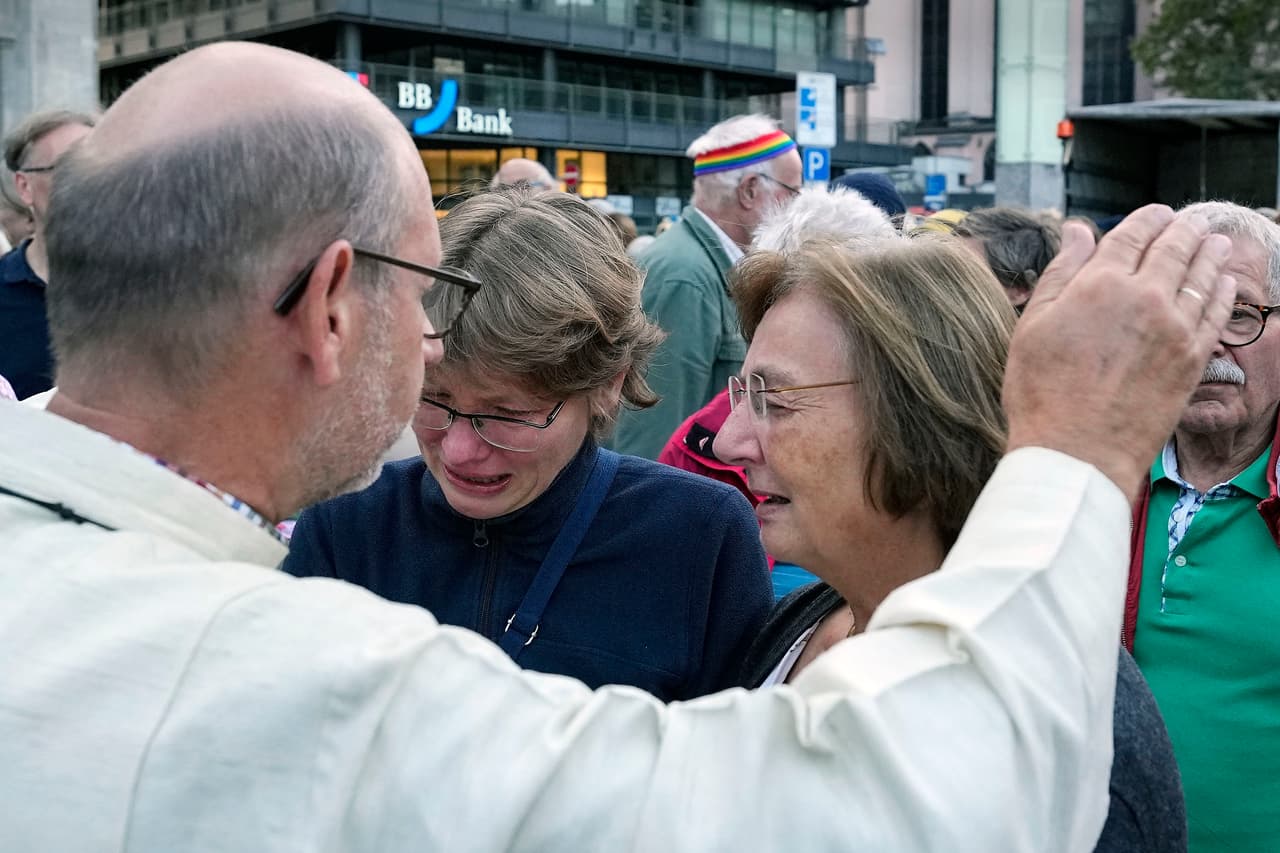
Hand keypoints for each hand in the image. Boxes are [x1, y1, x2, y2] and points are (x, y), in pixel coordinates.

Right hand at [1003, 204, 1233, 501]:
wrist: (1077, 450)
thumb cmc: (1041, 392)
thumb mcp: (1032, 325)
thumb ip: (1060, 273)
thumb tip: (1078, 232)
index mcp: (1099, 283)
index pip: (1133, 234)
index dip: (1148, 218)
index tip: (1157, 214)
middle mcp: (1144, 296)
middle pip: (1174, 248)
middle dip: (1185, 229)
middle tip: (1192, 221)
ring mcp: (1174, 327)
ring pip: (1202, 275)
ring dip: (1211, 253)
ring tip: (1216, 242)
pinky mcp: (1193, 358)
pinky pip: (1218, 313)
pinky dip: (1224, 291)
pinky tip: (1225, 283)